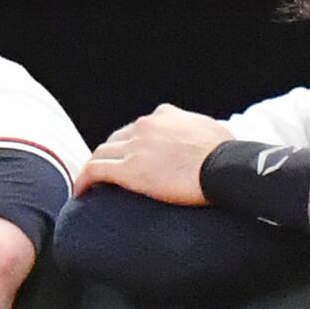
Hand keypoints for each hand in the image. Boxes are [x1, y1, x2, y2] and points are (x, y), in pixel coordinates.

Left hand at [80, 103, 233, 207]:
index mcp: (166, 116)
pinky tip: (81, 192)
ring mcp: (135, 147)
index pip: (141, 126)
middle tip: (108, 171)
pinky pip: (96, 171)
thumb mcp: (212, 133)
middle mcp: (147, 126)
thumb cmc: (228, 156)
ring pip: (101, 153)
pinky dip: (84, 180)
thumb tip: (205, 145)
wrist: (224, 168)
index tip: (134, 155)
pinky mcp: (129, 170)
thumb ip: (198, 135)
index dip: (134, 142)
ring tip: (90, 183)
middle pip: (117, 138)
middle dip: (110, 154)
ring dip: (94, 166)